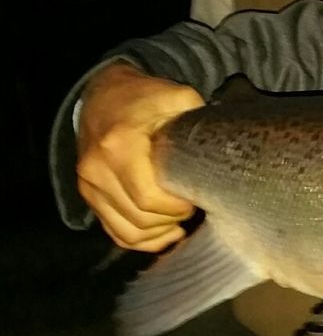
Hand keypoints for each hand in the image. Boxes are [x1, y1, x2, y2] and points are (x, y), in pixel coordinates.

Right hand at [76, 62, 203, 251]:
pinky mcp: (89, 196)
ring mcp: (89, 187)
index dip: (177, 207)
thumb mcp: (173, 96)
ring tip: (182, 221)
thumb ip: (195, 113)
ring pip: (127, 232)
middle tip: (193, 206)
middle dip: (172, 219)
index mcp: (120, 146)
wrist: (102, 96)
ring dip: (159, 233)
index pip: (148, 197)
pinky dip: (141, 240)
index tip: (196, 197)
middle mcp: (98, 171)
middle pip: (140, 218)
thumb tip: (219, 139)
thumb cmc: (142, 98)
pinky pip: (115, 232)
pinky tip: (165, 233)